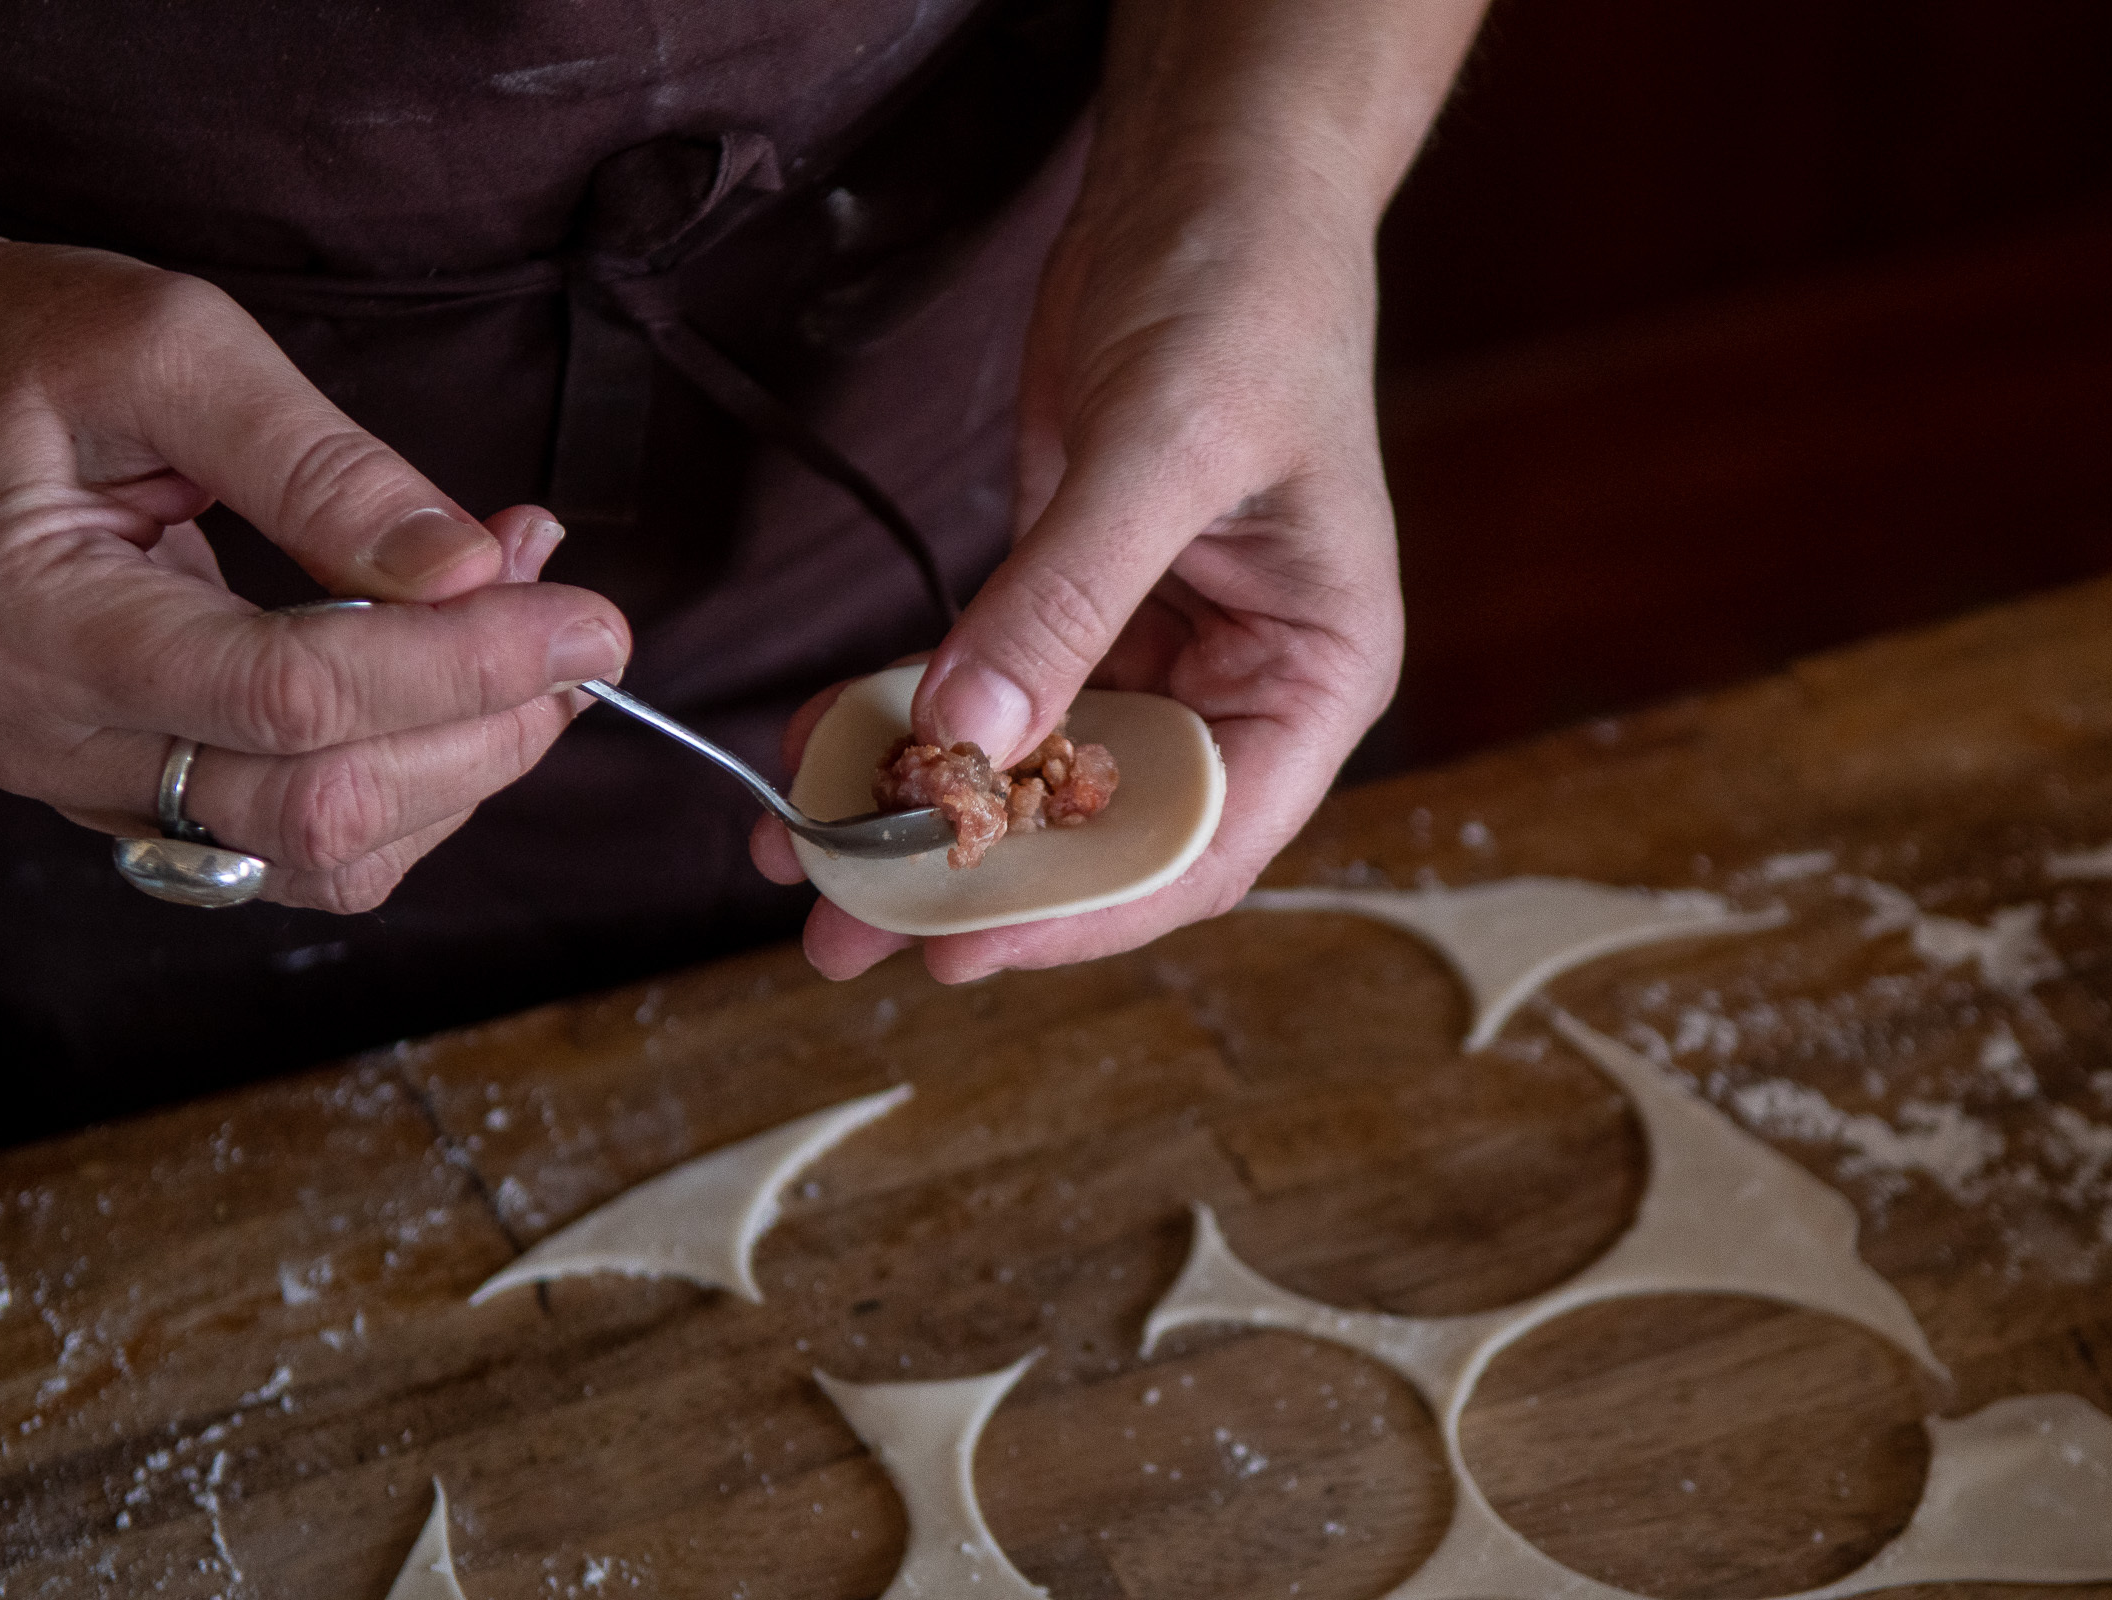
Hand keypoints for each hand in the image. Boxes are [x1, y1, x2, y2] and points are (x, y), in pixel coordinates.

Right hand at [0, 239, 631, 911]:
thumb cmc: (34, 349)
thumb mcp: (170, 349)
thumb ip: (319, 463)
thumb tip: (466, 572)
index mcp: (39, 615)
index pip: (292, 695)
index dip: (466, 666)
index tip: (589, 617)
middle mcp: (57, 736)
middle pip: (326, 802)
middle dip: (490, 724)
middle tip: (579, 622)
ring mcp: (103, 788)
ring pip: (335, 852)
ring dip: (474, 761)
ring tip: (534, 634)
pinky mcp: (156, 801)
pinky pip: (319, 852)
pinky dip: (426, 786)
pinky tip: (470, 687)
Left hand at [751, 153, 1402, 980]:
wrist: (1212, 179)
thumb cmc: (1244, 297)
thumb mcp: (1161, 449)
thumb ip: (1066, 599)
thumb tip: (967, 739)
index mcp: (1313, 678)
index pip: (1202, 840)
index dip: (1084, 910)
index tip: (964, 944)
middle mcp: (1239, 684)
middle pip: (1104, 827)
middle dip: (973, 881)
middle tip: (847, 932)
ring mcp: (1155, 646)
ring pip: (1032, 769)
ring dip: (920, 811)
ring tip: (799, 855)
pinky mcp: (1074, 598)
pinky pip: (985, 685)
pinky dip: (904, 713)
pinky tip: (820, 737)